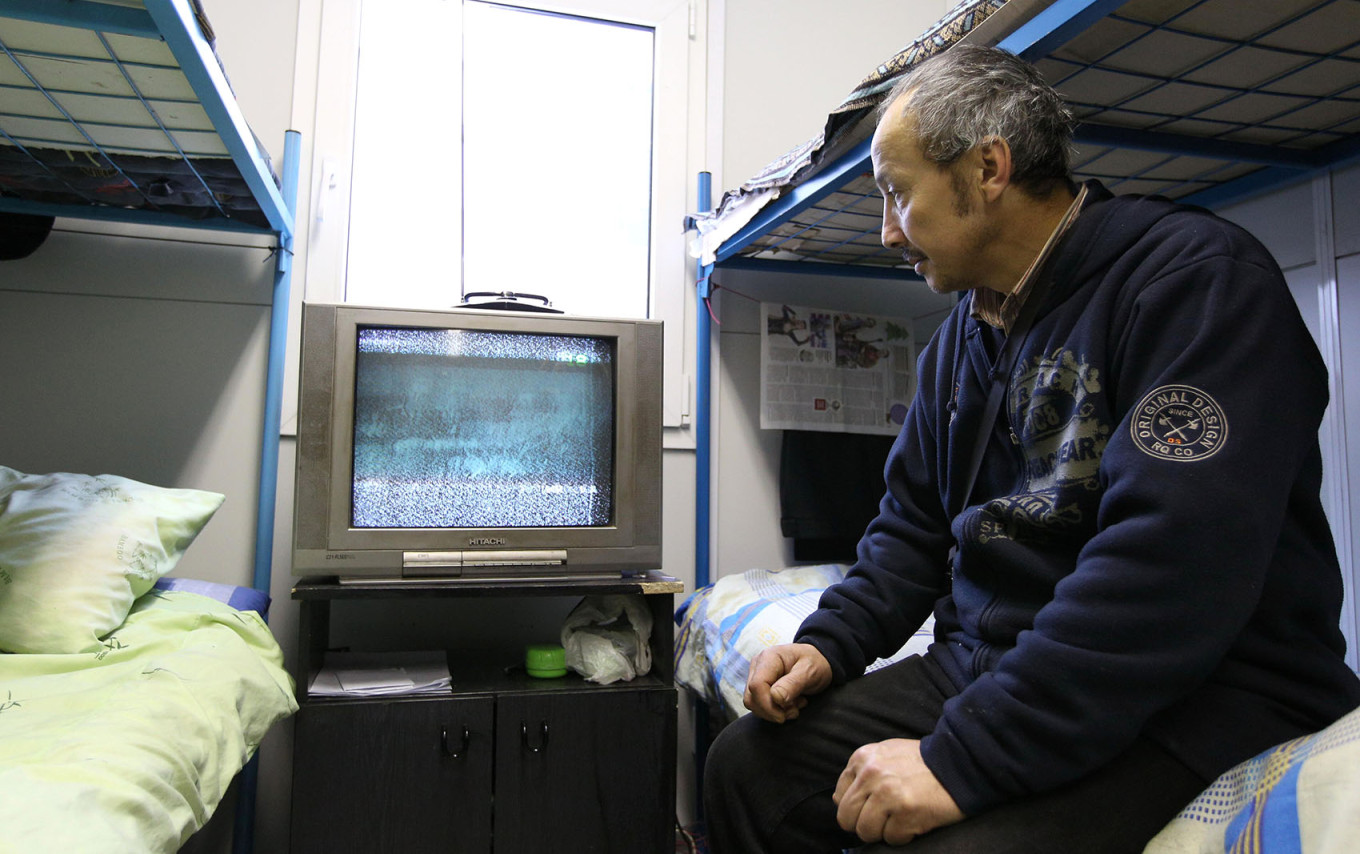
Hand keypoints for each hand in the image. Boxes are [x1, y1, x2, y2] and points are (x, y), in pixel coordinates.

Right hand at [742, 643, 832, 722]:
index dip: (767, 705)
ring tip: (794, 706)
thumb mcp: (810, 671)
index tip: (785, 715)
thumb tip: (776, 698)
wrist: (818, 660)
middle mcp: (758, 665)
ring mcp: (756, 675)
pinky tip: (789, 704)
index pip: (757, 685)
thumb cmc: (815, 663)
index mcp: (769, 657)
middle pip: (751, 697)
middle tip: (794, 710)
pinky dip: (773, 710)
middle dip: (772, 711)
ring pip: (753, 703)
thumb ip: (792, 684)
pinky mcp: (759, 685)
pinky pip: (758, 704)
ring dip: (773, 712)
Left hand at [833, 739, 964, 844]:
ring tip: (900, 818)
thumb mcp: (885, 755)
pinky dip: (904, 835)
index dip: (856, 808)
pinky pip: (892, 839)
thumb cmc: (922, 762)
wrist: (960, 763)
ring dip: (884, 831)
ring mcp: (887, 794)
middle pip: (847, 818)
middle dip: (864, 824)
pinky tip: (915, 820)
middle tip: (884, 819)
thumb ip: (860, 774)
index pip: (840, 797)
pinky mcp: (906, 812)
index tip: (872, 806)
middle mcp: (871, 774)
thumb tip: (838, 800)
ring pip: (866, 832)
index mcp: (862, 758)